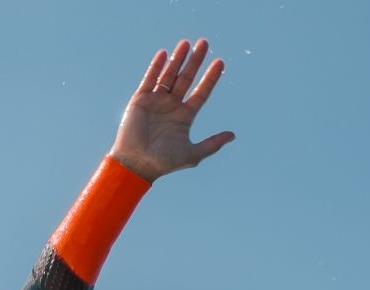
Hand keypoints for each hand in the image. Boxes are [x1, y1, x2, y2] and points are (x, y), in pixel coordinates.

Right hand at [110, 38, 235, 181]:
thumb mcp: (192, 154)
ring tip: (186, 43)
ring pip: (169, 75)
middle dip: (195, 61)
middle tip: (204, 43)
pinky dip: (156, 66)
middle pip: (186, 78)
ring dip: (177, 59)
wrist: (136, 165)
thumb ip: (212, 144)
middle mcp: (171, 106)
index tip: (220, 62)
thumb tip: (233, 135)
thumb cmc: (163, 163)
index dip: (210, 78)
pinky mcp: (141, 100)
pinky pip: (150, 79)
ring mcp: (156, 101)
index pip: (201, 92)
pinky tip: (164, 53)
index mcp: (184, 116)